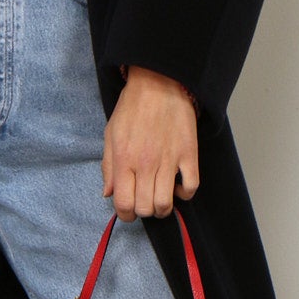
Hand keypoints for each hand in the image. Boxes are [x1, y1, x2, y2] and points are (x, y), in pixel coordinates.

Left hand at [103, 66, 199, 219]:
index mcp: (123, 160)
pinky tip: (178, 186)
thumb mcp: (111, 134)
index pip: (123, 204)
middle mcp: (145, 164)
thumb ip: (108, 167)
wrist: (159, 83)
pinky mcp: (188, 154)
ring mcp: (169, 160)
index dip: (125, 215)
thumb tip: (108, 192)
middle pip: (145, 208)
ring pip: (166, 203)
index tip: (127, 211)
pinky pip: (191, 187)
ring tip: (159, 198)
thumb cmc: (132, 107)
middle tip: (143, 202)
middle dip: (142, 211)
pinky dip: (184, 194)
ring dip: (162, 208)